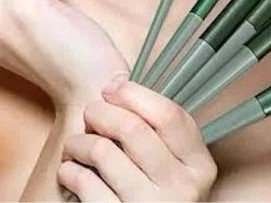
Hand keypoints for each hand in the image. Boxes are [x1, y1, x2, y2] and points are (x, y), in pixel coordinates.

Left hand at [57, 75, 217, 200]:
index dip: (134, 94)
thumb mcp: (175, 168)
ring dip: (80, 142)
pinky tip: (71, 171)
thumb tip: (118, 81)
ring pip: (104, 153)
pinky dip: (71, 171)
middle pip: (133, 129)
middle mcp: (181, 189)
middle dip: (102, 112)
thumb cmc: (158, 197)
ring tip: (76, 144)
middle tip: (90, 113)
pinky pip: (86, 184)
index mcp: (199, 167)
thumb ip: (159, 131)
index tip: (111, 88)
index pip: (169, 115)